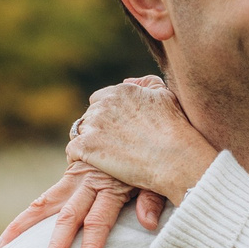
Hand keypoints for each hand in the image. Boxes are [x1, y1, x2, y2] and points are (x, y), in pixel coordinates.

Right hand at [0, 159, 165, 247]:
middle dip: (55, 247)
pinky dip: (30, 213)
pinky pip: (48, 196)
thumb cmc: (157, 151)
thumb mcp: (158, 174)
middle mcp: (88, 181)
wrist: (141, 113)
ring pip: (45, 204)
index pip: (98, 222)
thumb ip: (152, 198)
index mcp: (111, 184)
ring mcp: (77, 176)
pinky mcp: (72, 170)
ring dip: (22, 228)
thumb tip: (148, 224)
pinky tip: (12, 232)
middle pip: (67, 218)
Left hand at [67, 77, 218, 205]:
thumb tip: (127, 82)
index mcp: (121, 91)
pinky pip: (72, 150)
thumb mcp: (166, 96)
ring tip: (99, 157)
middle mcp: (104, 104)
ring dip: (87, 142)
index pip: (100, 99)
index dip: (107, 115)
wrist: (174, 158)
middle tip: (110, 146)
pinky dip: (77, 158)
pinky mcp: (87, 146)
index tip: (115, 130)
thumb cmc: (176, 130)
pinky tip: (88, 165)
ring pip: (79, 131)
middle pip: (89, 116)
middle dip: (97, 129)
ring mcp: (94, 125)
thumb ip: (146, 83)